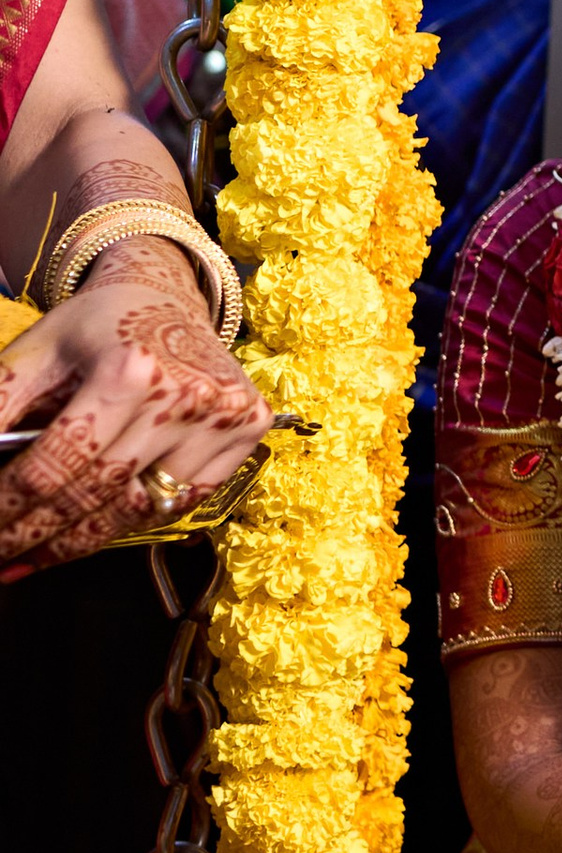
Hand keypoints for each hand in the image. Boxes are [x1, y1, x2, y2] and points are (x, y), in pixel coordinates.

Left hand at [0, 246, 268, 571]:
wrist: (165, 294)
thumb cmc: (95, 324)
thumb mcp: (36, 351)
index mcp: (128, 368)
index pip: (57, 464)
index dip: (9, 505)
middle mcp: (182, 395)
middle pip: (96, 494)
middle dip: (36, 535)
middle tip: (3, 556)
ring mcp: (221, 417)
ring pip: (140, 509)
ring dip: (80, 543)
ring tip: (35, 558)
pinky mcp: (247, 428)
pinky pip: (184, 501)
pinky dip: (137, 521)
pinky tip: (95, 531)